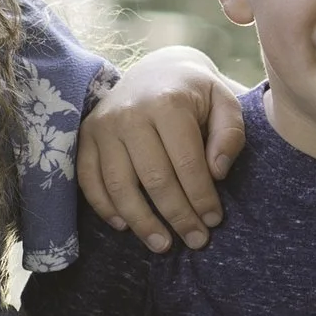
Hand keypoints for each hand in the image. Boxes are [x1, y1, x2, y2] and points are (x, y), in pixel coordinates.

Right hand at [79, 50, 245, 250]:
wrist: (155, 70)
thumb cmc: (195, 93)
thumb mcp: (224, 102)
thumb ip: (230, 134)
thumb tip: (217, 173)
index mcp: (168, 102)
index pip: (187, 163)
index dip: (202, 197)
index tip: (215, 220)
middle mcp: (130, 113)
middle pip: (154, 179)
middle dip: (178, 216)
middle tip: (196, 241)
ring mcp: (103, 126)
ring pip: (119, 187)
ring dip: (142, 222)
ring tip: (163, 245)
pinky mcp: (86, 136)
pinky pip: (89, 181)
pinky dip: (105, 208)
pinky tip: (125, 226)